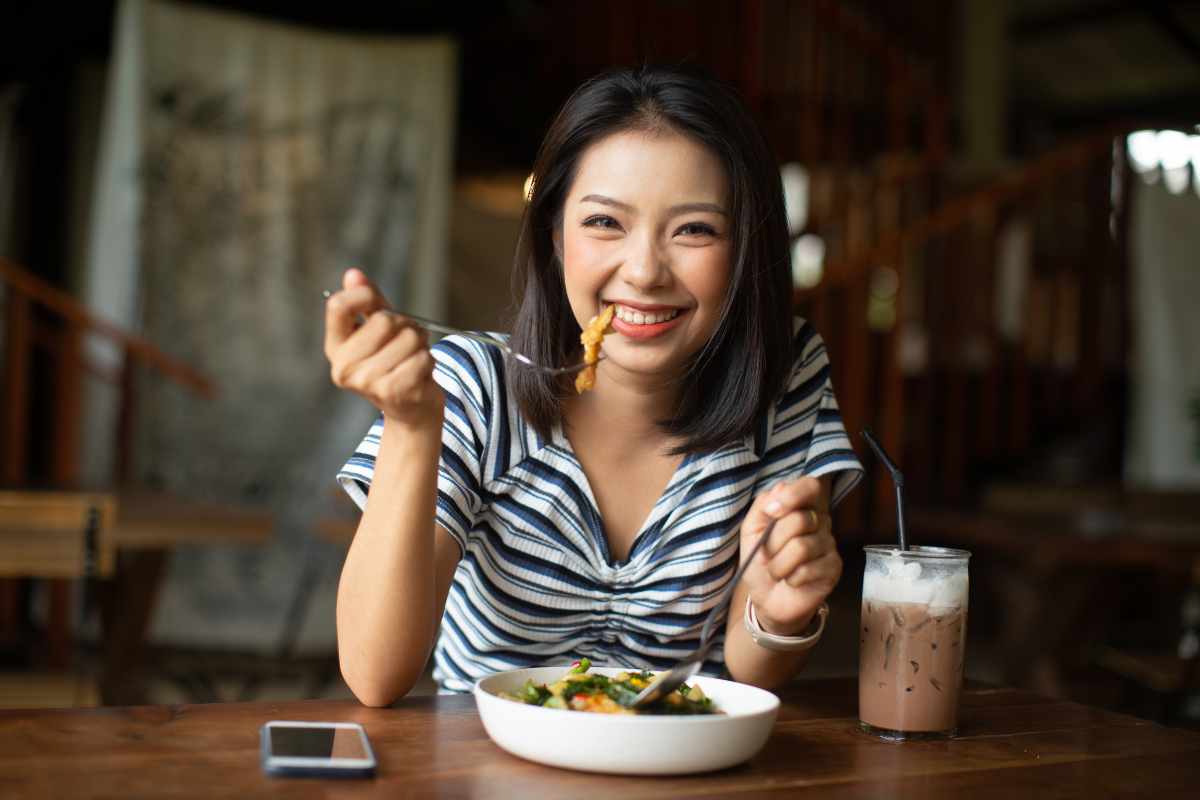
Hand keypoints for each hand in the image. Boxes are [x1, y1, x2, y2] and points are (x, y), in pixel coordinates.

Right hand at [324, 268, 443, 428]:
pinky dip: (428, 361)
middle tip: (407, 339)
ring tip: (413, 357)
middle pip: (384, 320)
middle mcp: (344, 368)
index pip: (338, 306)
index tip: (374, 299)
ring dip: (420, 345)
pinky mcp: (394, 392)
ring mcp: (367, 382)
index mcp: (335, 348)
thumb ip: (367, 302)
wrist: (411, 408)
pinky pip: (422, 358)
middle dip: (405, 324)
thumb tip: (353, 274)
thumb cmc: (395, 362)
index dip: (362, 294)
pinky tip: (419, 373)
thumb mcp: (379, 329)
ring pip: (409, 338)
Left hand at [738, 477, 840, 635]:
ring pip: (802, 547)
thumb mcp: (751, 530)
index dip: (793, 495)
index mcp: (800, 507)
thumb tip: (781, 489)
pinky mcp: (834, 567)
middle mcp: (819, 521)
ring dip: (779, 564)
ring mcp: (829, 544)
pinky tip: (791, 580)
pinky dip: (791, 578)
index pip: (810, 486)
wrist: (766, 597)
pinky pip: (809, 569)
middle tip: (767, 556)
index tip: (772, 512)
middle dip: (773, 542)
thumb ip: (763, 505)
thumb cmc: (760, 560)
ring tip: (777, 571)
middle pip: (800, 520)